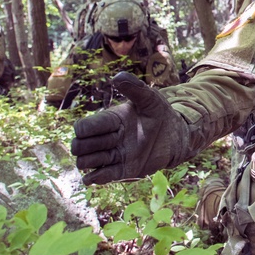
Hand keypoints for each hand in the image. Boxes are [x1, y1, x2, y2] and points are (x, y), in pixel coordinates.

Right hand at [71, 72, 189, 185]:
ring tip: (111, 156)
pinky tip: (99, 175)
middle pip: (78, 146)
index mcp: (109, 120)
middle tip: (112, 142)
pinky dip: (94, 178)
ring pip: (84, 163)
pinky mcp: (120, 171)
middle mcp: (106, 139)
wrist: (176, 137)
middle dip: (87, 146)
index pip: (82, 127)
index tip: (110, 127)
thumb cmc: (161, 115)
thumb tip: (117, 76)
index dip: (86, 129)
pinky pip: (98, 178)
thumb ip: (136, 89)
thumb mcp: (151, 100)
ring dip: (91, 162)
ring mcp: (112, 156)